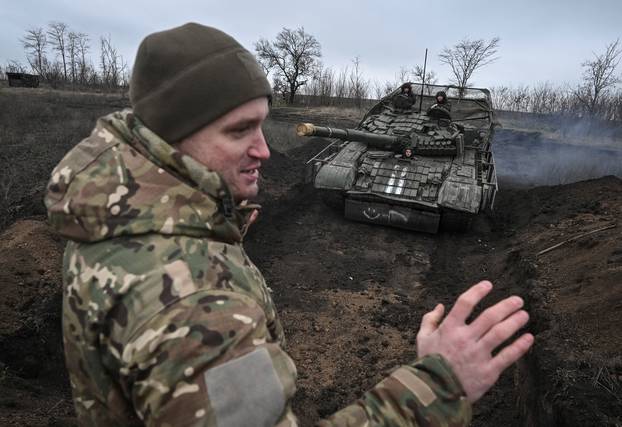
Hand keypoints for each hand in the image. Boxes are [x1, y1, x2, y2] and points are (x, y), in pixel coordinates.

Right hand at [416, 280, 533, 402]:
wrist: (435, 394)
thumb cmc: (428, 364)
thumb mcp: (422, 339)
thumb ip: (429, 320)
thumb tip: (439, 306)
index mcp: (449, 329)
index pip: (465, 303)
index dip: (477, 291)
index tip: (489, 285)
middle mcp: (465, 339)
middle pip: (489, 317)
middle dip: (506, 306)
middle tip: (518, 300)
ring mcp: (478, 355)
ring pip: (500, 334)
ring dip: (515, 322)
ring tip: (524, 315)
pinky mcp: (488, 371)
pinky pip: (507, 356)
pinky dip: (520, 346)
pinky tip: (529, 338)